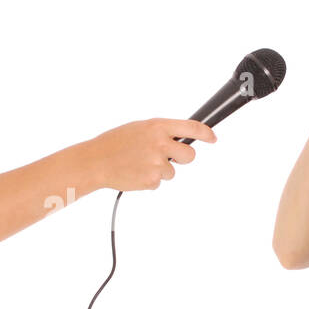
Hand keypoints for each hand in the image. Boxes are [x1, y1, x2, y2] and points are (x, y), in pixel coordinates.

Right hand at [84, 119, 216, 191]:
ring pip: (172, 171)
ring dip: (160, 170)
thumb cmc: (114, 143)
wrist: (95, 161)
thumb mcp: (139, 129)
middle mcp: (161, 143)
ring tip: (139, 164)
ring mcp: (157, 163)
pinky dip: (149, 180)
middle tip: (166, 157)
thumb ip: (160, 132)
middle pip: (189, 155)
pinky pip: (159, 182)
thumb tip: (179, 139)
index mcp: (158, 127)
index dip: (206, 134)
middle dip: (182, 158)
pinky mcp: (152, 180)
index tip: (213, 138)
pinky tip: (135, 173)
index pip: (191, 128)